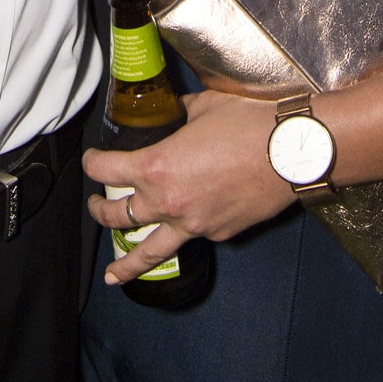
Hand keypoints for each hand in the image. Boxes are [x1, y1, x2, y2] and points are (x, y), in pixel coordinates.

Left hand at [84, 91, 290, 286]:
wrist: (290, 152)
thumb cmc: (246, 123)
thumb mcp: (203, 107)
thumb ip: (178, 114)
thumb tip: (173, 113)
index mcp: (156, 167)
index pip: (106, 171)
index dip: (93, 163)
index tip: (92, 160)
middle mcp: (167, 202)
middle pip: (118, 215)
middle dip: (99, 212)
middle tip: (95, 207)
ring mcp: (193, 224)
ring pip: (149, 251)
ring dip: (126, 263)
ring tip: (112, 275)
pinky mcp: (218, 234)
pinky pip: (193, 237)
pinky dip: (184, 233)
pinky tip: (188, 226)